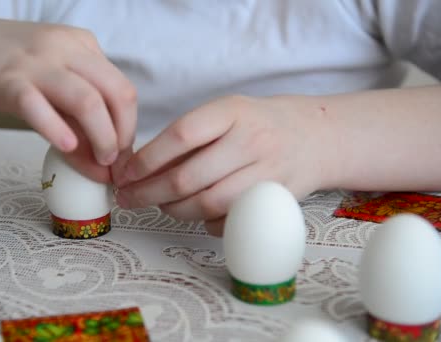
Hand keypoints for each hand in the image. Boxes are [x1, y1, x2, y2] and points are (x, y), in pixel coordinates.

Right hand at [0, 13, 136, 181]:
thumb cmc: (1, 67)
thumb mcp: (48, 83)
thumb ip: (75, 117)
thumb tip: (102, 162)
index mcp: (82, 46)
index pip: (123, 90)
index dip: (130, 130)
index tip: (122, 160)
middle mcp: (66, 48)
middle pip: (117, 94)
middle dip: (124, 137)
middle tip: (115, 167)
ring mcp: (36, 62)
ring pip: (88, 100)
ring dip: (102, 139)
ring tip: (99, 165)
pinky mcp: (5, 79)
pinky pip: (38, 107)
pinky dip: (57, 131)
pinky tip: (66, 148)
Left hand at [115, 95, 333, 235]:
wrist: (315, 137)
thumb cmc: (258, 124)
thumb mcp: (226, 114)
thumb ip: (189, 136)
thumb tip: (137, 167)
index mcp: (233, 112)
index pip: (181, 136)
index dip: (147, 159)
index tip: (125, 173)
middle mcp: (252, 141)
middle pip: (189, 178)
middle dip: (148, 193)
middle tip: (128, 198)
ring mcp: (267, 173)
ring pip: (207, 204)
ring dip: (173, 210)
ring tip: (159, 204)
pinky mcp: (276, 201)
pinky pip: (229, 222)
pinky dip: (204, 223)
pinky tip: (195, 213)